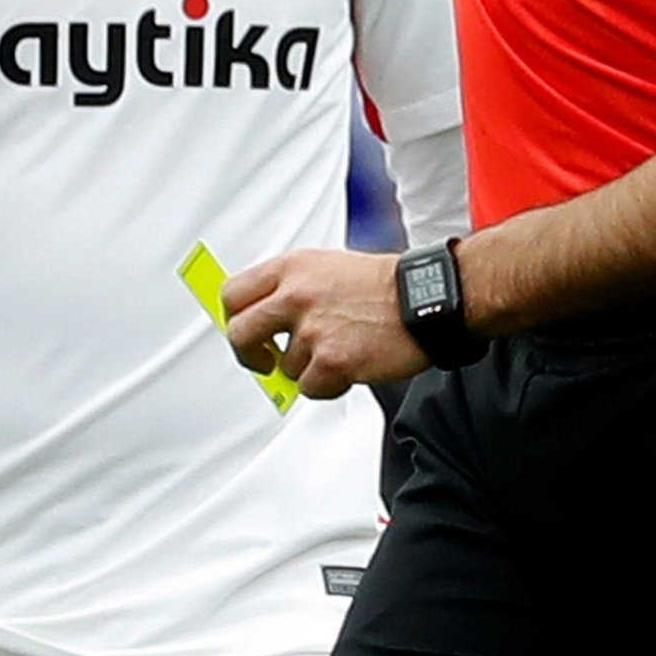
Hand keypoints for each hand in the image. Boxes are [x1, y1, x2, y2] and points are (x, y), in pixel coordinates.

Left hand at [222, 248, 426, 399]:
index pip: (233, 293)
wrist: (422, 300)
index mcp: (291, 267)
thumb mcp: (325, 267)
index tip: (244, 330)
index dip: (234, 318)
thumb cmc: (380, 285)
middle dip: (249, 355)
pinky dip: (327, 385)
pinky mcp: (332, 360)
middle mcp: (296, 295)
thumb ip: (289, 288)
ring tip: (338, 348)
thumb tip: (260, 317)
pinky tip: (348, 365)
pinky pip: (309, 388)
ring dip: (307, 367)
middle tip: (264, 361)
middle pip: (240, 334)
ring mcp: (312, 329)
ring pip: (285, 367)